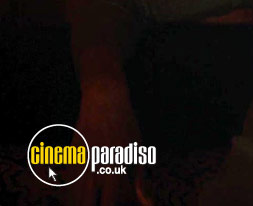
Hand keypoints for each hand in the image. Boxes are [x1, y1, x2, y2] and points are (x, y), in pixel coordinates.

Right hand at [71, 76, 141, 205]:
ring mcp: (78, 163)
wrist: (104, 100)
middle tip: (102, 204)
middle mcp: (93, 168)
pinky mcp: (69, 156)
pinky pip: (67, 183)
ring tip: (91, 200)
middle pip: (84, 204)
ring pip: (72, 197)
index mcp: (113, 168)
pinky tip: (78, 197)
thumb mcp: (139, 149)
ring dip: (79, 202)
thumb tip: (143, 200)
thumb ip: (140, 177)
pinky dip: (71, 193)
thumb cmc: (126, 125)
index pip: (107, 204)